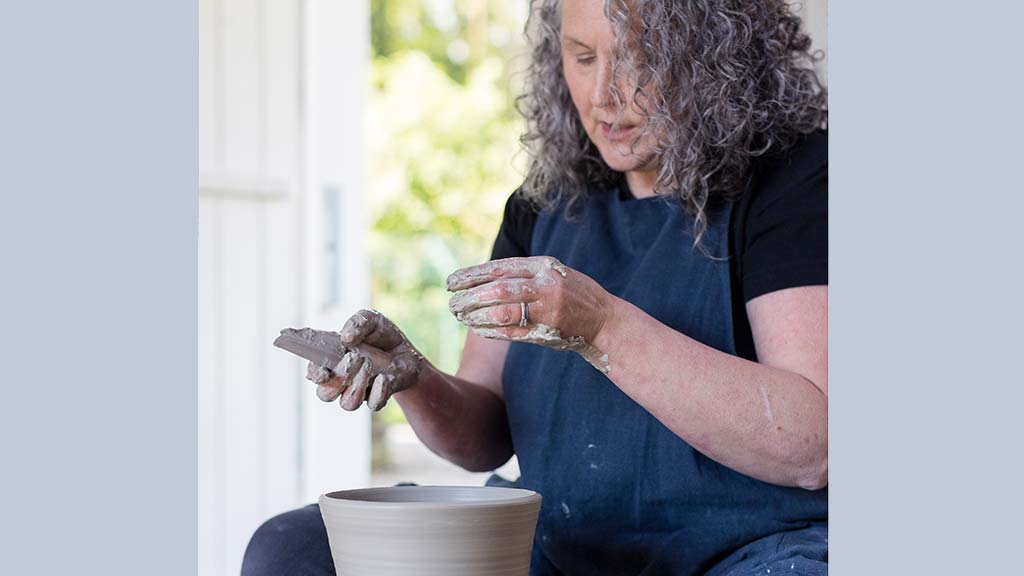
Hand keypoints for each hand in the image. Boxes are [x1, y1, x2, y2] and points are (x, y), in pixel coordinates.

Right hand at [305, 309, 423, 410]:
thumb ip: (356, 323)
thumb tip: (346, 338)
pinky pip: (374, 404)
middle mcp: (341, 380)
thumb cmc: (379, 333)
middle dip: (338, 378)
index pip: (314, 373)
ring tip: (369, 364)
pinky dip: (378, 391)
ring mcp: (359, 391)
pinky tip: (384, 377)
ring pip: (348, 403)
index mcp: (331, 360)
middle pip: (326, 394)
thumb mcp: (370, 320)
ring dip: (357, 385)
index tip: (324, 371)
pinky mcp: (378, 398)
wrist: (405, 348)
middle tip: (355, 357)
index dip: (315, 374)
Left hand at [446, 256, 613, 372]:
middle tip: (451, 304)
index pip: (499, 268)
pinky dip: (492, 330)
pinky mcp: (548, 332)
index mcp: (544, 266)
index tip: (451, 282)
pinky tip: (478, 328)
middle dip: (470, 297)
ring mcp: (548, 310)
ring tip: (461, 317)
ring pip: (503, 312)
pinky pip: (512, 332)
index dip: (472, 275)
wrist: (604, 320)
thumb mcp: (551, 273)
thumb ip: (523, 274)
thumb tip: (480, 279)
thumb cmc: (572, 294)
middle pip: (498, 290)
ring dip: (477, 316)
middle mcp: (546, 285)